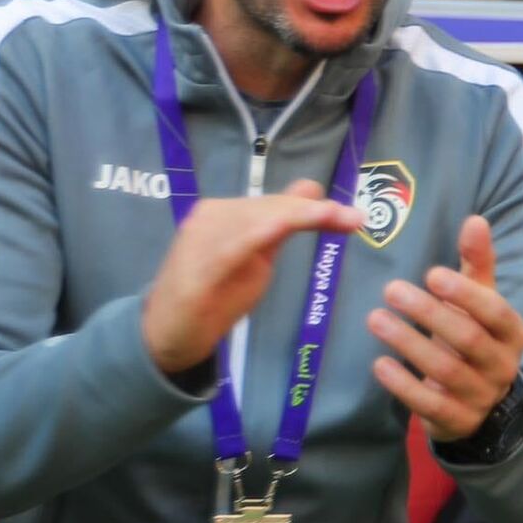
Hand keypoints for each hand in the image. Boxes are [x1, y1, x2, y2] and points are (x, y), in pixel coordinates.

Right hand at [141, 181, 363, 374]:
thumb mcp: (257, 254)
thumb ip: (281, 222)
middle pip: (269, 207)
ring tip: (332, 217)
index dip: (314, 205)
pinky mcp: (194, 268)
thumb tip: (312, 188)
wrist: (167, 333)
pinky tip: (280, 228)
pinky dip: (256, 234)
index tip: (354, 215)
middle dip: (313, 211)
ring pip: (254, 219)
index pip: (276, 203)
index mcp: (226, 212)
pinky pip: (228, 246)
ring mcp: (200, 239)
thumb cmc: (215, 293)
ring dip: (296, 215)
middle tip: (355, 218)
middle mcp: (211, 216)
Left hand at [368, 215, 522, 441]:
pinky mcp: (457, 421)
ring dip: (408, 343)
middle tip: (391, 290)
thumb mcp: (481, 302)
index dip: (465, 294)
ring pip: (446, 370)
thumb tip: (475, 219)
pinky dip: (403, 385)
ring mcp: (481, 396)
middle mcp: (503, 365)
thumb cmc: (476, 338)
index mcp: (513, 333)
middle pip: (468, 339)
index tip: (431, 273)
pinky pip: (429, 404)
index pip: (494, 312)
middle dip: (429, 314)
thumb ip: (477, 264)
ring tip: (375, 319)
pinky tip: (379, 364)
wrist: (483, 404)